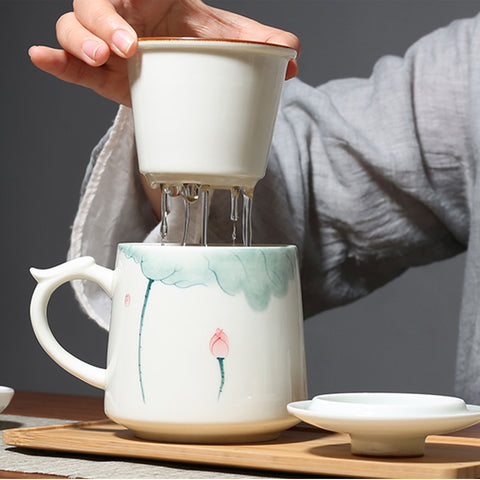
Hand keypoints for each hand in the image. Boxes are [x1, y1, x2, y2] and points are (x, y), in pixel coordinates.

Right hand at [28, 0, 299, 105]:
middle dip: (100, 26)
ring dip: (76, 45)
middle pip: (91, 8)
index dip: (122, 5)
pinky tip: (41, 59)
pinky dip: (55, 64)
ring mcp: (104, 46)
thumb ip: (255, 43)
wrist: (179, 57)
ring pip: (72, 33)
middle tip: (127, 48)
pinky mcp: (98, 74)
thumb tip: (294, 57)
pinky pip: (69, 66)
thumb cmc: (193, 41)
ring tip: (97, 58)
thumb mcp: (220, 38)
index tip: (136, 31)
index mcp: (147, 1)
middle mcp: (120, 18)